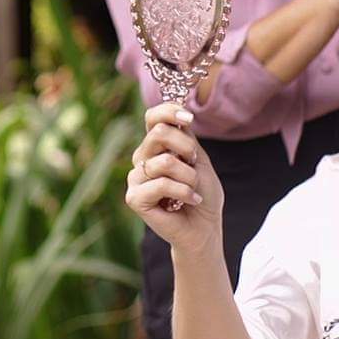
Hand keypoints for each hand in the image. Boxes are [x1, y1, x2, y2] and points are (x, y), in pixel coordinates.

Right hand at [126, 103, 224, 256]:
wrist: (204, 227)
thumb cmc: (202, 194)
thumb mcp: (198, 159)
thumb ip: (185, 138)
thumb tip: (180, 113)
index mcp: (155, 147)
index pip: (152, 117)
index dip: (168, 111)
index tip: (188, 118)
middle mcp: (142, 159)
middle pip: (159, 133)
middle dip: (186, 148)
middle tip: (194, 165)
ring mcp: (136, 178)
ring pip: (165, 162)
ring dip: (189, 177)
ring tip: (192, 190)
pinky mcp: (134, 198)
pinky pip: (162, 184)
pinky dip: (184, 192)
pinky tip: (189, 200)